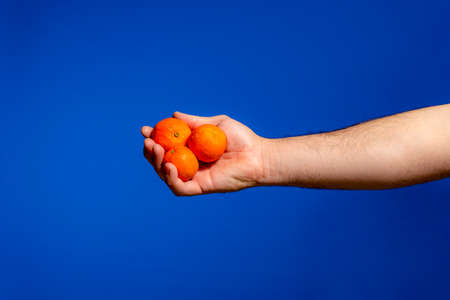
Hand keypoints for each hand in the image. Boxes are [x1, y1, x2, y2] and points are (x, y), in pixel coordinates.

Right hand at [141, 112, 264, 195]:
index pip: (167, 145)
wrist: (257, 155)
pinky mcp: (200, 187)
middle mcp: (190, 164)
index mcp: (192, 149)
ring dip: (156, 163)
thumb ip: (196, 122)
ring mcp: (194, 176)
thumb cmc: (242, 139)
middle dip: (150, 152)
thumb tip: (175, 115)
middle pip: (162, 161)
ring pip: (166, 175)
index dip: (154, 138)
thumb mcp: (216, 124)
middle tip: (148, 141)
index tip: (146, 129)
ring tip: (156, 150)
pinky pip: (180, 187)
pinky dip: (171, 178)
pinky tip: (169, 165)